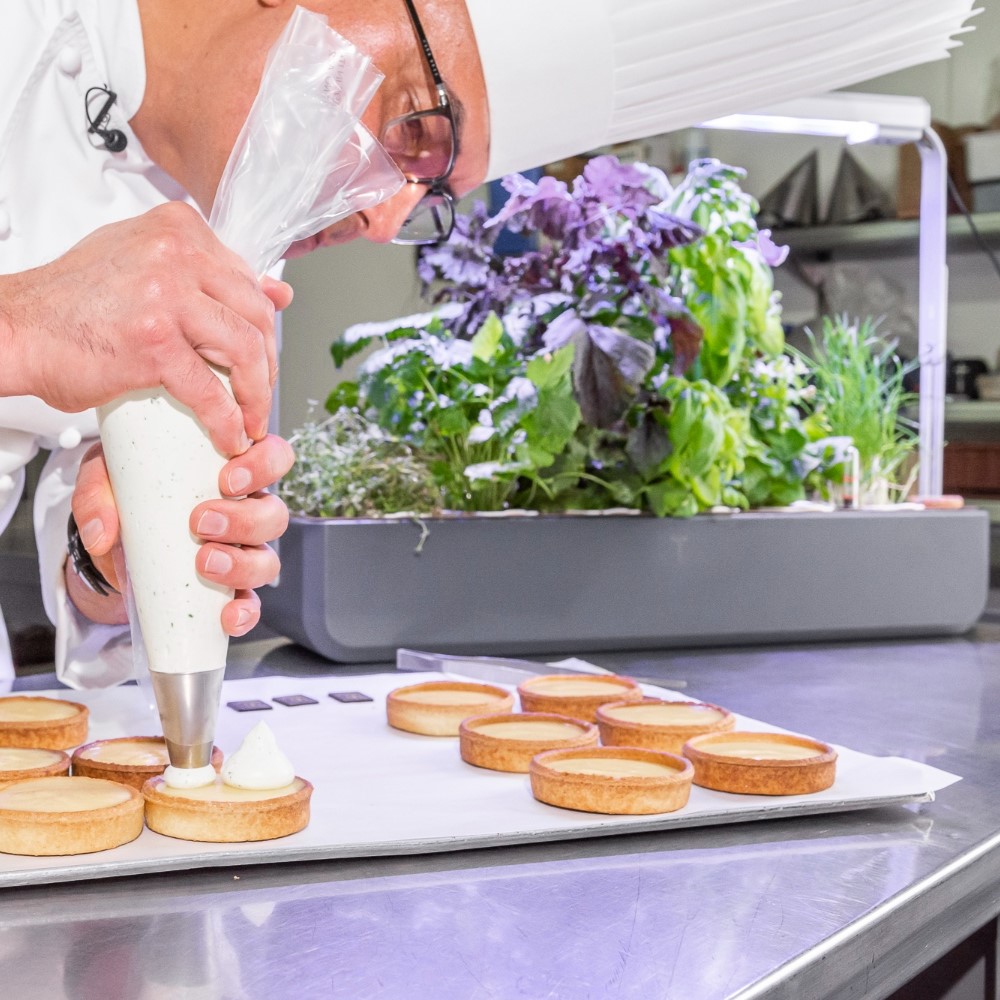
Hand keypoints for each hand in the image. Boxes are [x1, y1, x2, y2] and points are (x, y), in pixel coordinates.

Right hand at [0, 202, 292, 456]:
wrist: (15, 329)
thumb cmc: (73, 305)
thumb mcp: (145, 266)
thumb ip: (205, 275)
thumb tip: (276, 292)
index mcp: (179, 229)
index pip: (247, 281)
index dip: (262, 328)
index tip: (261, 357)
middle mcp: (178, 252)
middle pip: (256, 314)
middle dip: (267, 364)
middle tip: (259, 393)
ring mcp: (168, 294)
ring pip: (246, 349)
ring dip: (256, 394)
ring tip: (250, 418)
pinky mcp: (154, 341)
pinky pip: (210, 389)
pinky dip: (227, 419)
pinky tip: (228, 434)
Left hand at [66, 436, 294, 636]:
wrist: (110, 551)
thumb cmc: (124, 499)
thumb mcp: (104, 480)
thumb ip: (97, 494)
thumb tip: (103, 532)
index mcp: (226, 473)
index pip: (272, 457)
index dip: (263, 465)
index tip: (227, 479)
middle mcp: (243, 512)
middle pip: (275, 513)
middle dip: (246, 520)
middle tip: (202, 522)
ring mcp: (240, 554)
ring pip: (268, 559)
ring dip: (243, 563)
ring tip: (204, 562)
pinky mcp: (229, 590)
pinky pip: (251, 604)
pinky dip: (244, 612)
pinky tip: (226, 615)